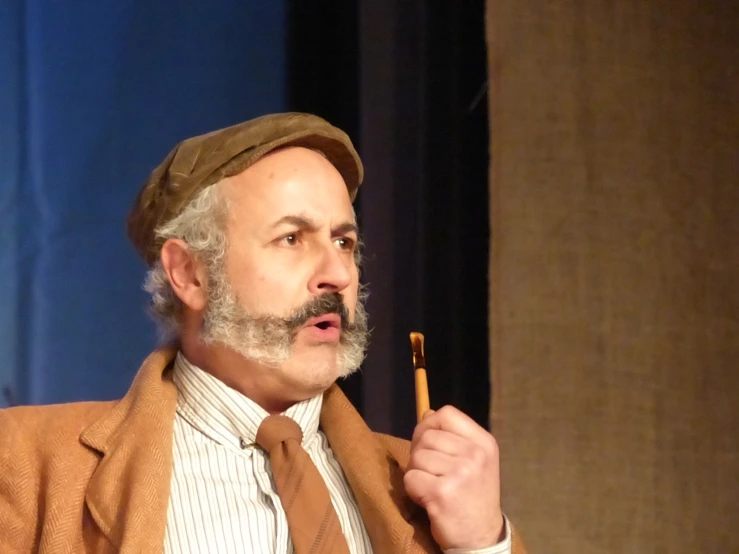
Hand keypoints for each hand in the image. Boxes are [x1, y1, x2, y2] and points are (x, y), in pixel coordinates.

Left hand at [403, 406, 503, 549]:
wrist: (481, 537)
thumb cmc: (473, 495)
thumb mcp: (473, 460)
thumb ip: (452, 436)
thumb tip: (426, 413)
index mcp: (484, 442)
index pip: (447, 413)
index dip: (429, 424)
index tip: (427, 442)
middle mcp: (475, 454)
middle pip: (427, 436)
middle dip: (420, 453)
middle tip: (431, 473)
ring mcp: (460, 473)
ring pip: (416, 457)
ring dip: (417, 473)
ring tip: (432, 487)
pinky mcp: (442, 493)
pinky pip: (411, 478)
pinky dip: (413, 490)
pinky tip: (428, 499)